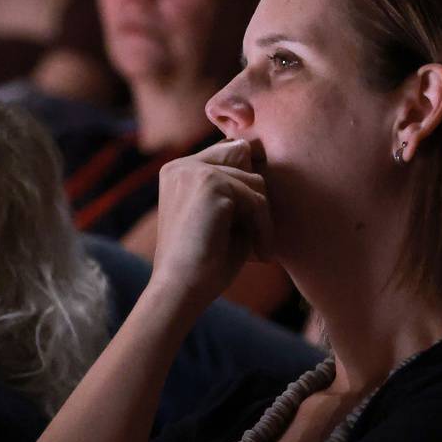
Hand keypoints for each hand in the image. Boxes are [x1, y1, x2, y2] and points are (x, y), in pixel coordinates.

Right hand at [146, 139, 273, 312]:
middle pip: (242, 156)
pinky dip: (263, 229)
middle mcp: (181, 165)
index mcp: (178, 172)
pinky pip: (255, 199)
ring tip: (259, 249)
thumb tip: (262, 171)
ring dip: (262, 217)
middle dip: (255, 194)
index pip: (228, 152)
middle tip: (259, 234)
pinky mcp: (210, 184)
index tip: (254, 223)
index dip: (246, 183)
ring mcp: (193, 171)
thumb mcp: (221, 219)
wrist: (179, 290)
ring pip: (254, 180)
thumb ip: (238, 192)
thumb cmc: (202, 263)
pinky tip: (260, 255)